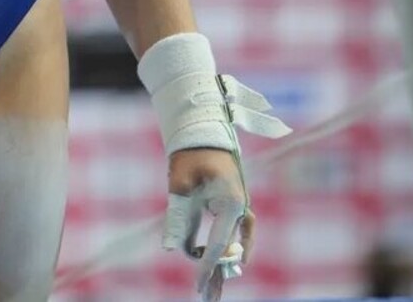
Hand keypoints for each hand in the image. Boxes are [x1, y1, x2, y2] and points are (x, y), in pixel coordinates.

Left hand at [165, 149, 252, 301]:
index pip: (219, 243)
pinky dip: (232, 247)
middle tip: (206, 298)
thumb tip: (173, 250)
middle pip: (230, 249)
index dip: (207, 266)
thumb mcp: (180, 184)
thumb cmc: (190, 154)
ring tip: (212, 291)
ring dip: (223, 266)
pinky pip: (237, 231)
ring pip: (234, 244)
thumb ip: (179, 218)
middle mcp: (239, 207)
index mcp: (230, 202)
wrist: (202, 128)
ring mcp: (239, 205)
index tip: (198, 286)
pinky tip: (229, 261)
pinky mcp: (233, 203)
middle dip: (218, 274)